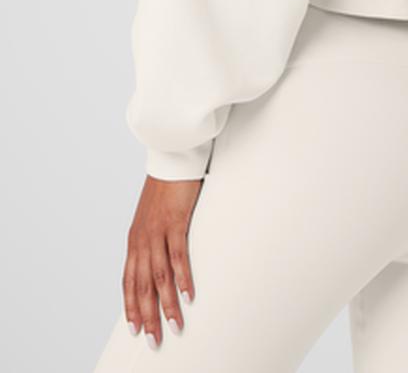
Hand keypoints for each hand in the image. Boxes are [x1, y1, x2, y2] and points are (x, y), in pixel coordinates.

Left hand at [122, 175, 203, 348]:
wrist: (170, 158)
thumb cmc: (164, 188)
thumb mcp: (152, 218)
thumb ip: (151, 240)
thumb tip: (157, 261)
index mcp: (135, 240)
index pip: (129, 280)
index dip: (131, 306)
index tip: (135, 328)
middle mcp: (142, 239)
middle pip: (142, 285)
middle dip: (147, 315)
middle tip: (155, 339)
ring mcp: (157, 231)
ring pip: (159, 276)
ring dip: (166, 304)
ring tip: (174, 324)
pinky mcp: (174, 222)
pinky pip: (177, 256)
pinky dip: (182, 278)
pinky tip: (187, 294)